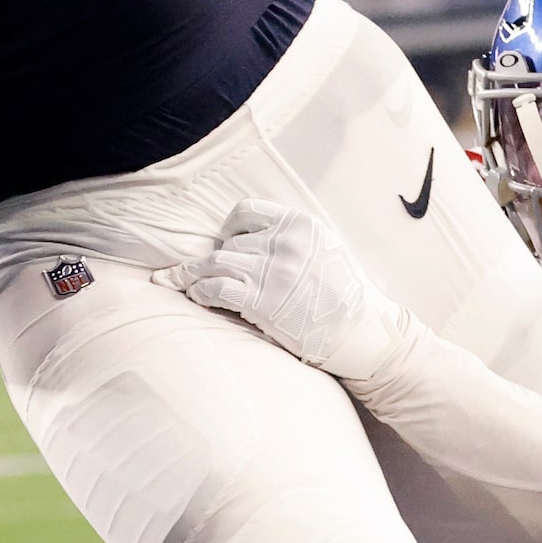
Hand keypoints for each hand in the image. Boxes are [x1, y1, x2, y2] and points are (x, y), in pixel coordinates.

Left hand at [156, 198, 404, 383]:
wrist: (362, 331)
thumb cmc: (345, 293)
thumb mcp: (327, 247)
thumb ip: (293, 237)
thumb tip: (251, 237)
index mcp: (300, 224)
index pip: (248, 211)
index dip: (231, 227)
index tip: (225, 240)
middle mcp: (284, 243)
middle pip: (230, 244)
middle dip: (216, 260)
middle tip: (197, 272)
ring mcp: (272, 272)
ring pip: (216, 262)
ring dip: (195, 274)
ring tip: (179, 281)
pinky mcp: (262, 302)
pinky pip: (217, 288)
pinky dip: (200, 291)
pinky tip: (195, 295)